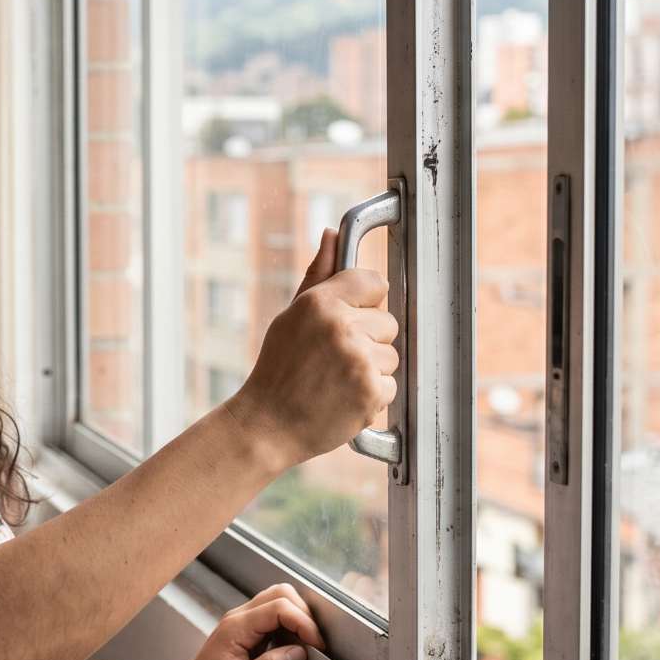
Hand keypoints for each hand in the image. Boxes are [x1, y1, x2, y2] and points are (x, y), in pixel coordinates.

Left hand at [163, 584, 323, 659]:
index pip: (278, 608)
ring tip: (307, 644)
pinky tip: (294, 645)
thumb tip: (298, 654)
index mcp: (236, 627)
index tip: (316, 645)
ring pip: (279, 600)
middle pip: (281, 594)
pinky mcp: (248, 630)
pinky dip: (290, 626)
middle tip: (314, 643)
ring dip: (298, 618)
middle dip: (304, 615)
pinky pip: (274, 616)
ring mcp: (243, 622)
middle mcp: (239, 618)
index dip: (303, 623)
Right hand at [225, 228, 398, 469]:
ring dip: (371, 369)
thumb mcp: (292, 316)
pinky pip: (391, 385)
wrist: (267, 425)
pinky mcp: (371, 391)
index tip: (354, 317)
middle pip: (388, 321)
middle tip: (334, 358)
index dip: (366, 302)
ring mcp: (359, 360)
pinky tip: (343, 398)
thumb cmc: (277, 370)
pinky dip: (372, 395)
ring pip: (391, 356)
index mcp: (321, 302)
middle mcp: (342, 326)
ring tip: (336, 380)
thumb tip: (333, 234)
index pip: (374, 282)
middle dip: (369, 339)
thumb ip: (318, 275)